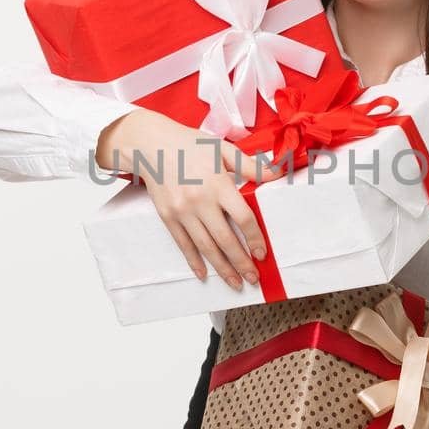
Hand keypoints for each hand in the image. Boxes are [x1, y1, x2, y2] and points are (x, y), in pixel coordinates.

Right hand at [95, 109, 285, 290]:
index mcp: (218, 183)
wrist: (151, 145)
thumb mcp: (223, 149)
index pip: (243, 217)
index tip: (262, 253)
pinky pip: (183, 244)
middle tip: (254, 278)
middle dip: (241, 262)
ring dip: (222, 268)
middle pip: (225, 239)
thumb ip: (250, 165)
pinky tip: (204, 274)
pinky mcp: (168, 217)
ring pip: (205, 246)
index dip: (255, 238)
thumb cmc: (190, 145)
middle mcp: (200, 200)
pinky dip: (194, 261)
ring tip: (235, 283)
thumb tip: (277, 174)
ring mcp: (182, 211)